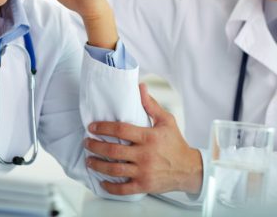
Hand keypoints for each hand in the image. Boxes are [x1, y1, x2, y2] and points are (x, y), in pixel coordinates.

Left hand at [85, 83, 202, 194]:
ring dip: (98, 165)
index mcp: (149, 137)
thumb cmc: (176, 143)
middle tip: (87, 142)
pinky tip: (102, 181)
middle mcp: (145, 155)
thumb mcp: (166, 120)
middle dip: (96, 146)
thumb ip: (151, 104)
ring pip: (115, 169)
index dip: (103, 128)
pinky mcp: (144, 185)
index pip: (121, 130)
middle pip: (113, 151)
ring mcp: (144, 172)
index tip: (92, 127)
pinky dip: (110, 187)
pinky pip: (123, 189)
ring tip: (89, 160)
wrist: (189, 169)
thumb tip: (140, 87)